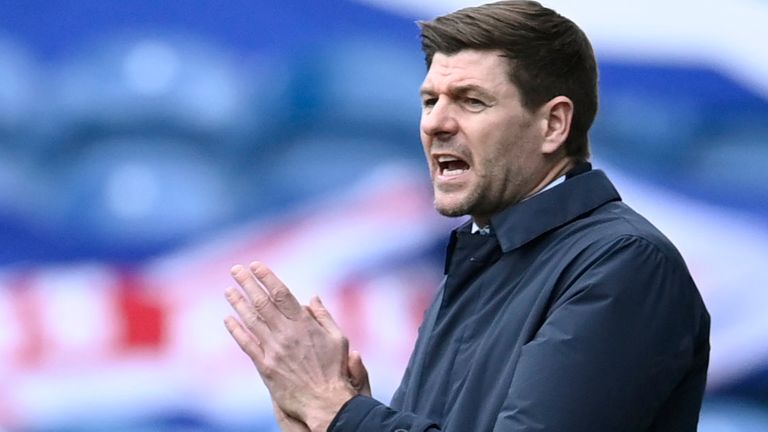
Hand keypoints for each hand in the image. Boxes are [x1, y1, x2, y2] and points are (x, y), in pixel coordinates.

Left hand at [224, 262, 356, 430]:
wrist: (326, 402)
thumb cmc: (335, 370)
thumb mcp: (338, 338)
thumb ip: (323, 317)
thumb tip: (311, 298)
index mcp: (304, 324)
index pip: (281, 294)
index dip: (266, 277)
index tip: (255, 265)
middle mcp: (286, 334)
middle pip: (262, 303)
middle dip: (247, 284)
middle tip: (235, 270)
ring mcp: (274, 350)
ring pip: (251, 321)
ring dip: (238, 303)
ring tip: (228, 290)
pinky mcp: (266, 367)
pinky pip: (247, 344)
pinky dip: (236, 330)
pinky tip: (228, 319)